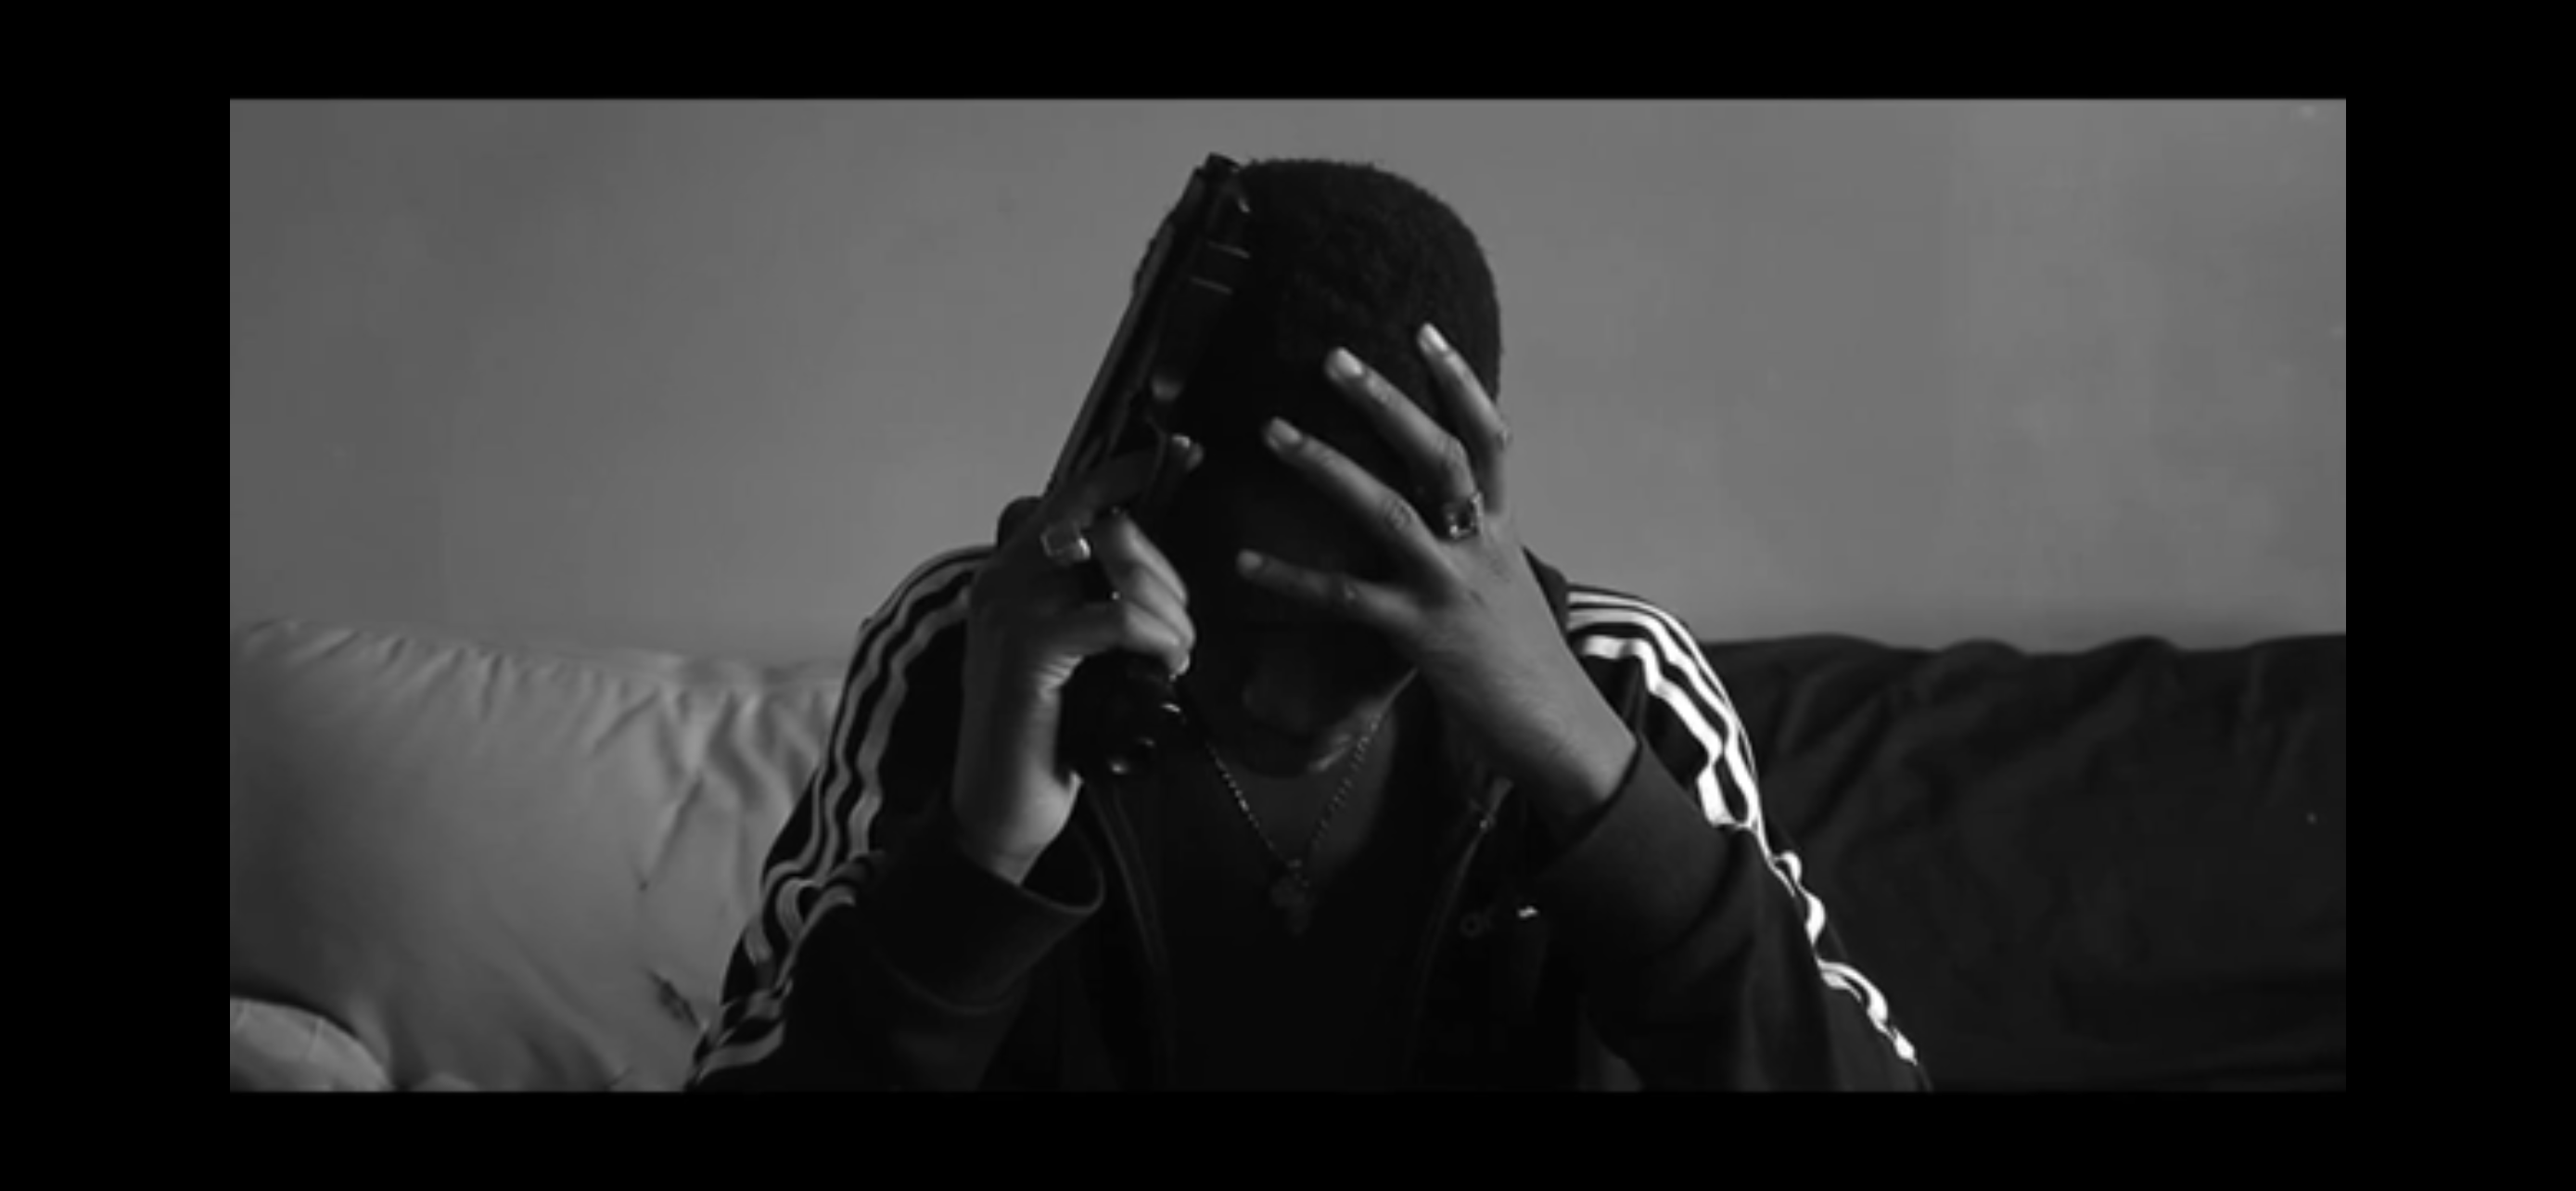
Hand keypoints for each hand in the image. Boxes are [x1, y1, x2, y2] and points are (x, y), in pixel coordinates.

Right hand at [952, 439, 1204, 884]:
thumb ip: (1087, 604)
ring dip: (1168, 608)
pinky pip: (1118, 617)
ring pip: (1117, 565)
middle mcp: (1001, 578)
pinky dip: (1160, 635)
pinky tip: (1171, 662)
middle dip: (1162, 566)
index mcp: (1007, 571)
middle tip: (1180, 620)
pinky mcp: (1031, 650)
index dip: (1128, 472)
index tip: (1184, 454)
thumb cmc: (1044, 734)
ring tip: (1177, 651)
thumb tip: (1145, 569)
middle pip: (1103, 522)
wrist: (1000, 808)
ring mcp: (1010, 611)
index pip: (1072, 494)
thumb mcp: (1066, 656)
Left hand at [1236, 325, 1637, 821]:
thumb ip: (1471, 545)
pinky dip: (1292, 578)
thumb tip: (1441, 514)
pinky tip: (1244, 561)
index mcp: (1501, 529)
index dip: (1459, 383)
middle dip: (1387, 401)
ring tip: (1274, 430)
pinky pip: (1347, 597)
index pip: (1489, 439)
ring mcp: (1452, 587)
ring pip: (1387, 511)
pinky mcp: (1422, 634)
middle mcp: (1480, 545)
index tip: (1423, 331)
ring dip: (1327, 465)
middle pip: (1439, 454)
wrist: (1558, 731)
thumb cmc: (1524, 663)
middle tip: (1333, 357)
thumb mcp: (1507, 587)